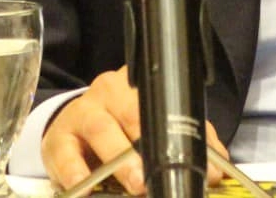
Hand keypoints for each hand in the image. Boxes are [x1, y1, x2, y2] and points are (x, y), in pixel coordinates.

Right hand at [41, 67, 228, 193]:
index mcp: (137, 88)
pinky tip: (84, 188)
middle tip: (158, 176)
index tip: (205, 170)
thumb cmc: (118, 129)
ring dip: (119, 160)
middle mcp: (109, 92)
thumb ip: (185, 142)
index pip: (167, 109)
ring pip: (101, 129)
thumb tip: (218, 169)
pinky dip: (75, 172)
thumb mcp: (150, 128)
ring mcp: (82, 112)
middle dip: (148, 147)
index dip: (186, 138)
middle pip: (132, 114)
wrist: (71, 129)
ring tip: (135, 184)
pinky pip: (65, 154)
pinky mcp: (57, 138)